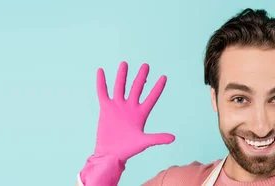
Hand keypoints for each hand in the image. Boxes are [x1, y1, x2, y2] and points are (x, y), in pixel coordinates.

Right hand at [80, 61, 174, 185]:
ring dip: (122, 76)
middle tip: (146, 65)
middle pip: (137, 88)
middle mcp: (130, 107)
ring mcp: (118, 106)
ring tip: (124, 63)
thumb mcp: (144, 142)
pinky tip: (101, 71)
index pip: (152, 97)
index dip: (158, 88)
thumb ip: (158, 138)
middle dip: (141, 77)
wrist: (111, 154)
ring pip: (120, 87)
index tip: (164, 77)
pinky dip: (102, 82)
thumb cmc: (128, 149)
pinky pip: (103, 92)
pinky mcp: (106, 108)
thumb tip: (173, 138)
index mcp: (141, 114)